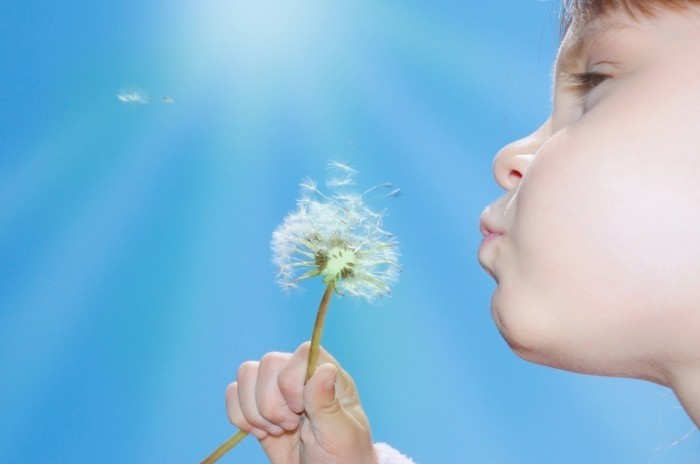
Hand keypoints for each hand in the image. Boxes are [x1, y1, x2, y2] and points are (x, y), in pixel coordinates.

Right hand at [226, 342, 376, 463]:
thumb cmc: (342, 456)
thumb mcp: (340, 434)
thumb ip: (328, 403)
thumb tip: (325, 368)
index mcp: (327, 375)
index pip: (302, 353)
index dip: (292, 382)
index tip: (301, 412)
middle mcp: (300, 375)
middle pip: (268, 363)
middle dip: (272, 403)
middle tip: (290, 426)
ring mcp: (277, 389)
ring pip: (246, 374)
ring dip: (256, 411)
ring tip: (277, 430)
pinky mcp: (257, 406)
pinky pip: (233, 393)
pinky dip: (241, 417)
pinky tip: (262, 432)